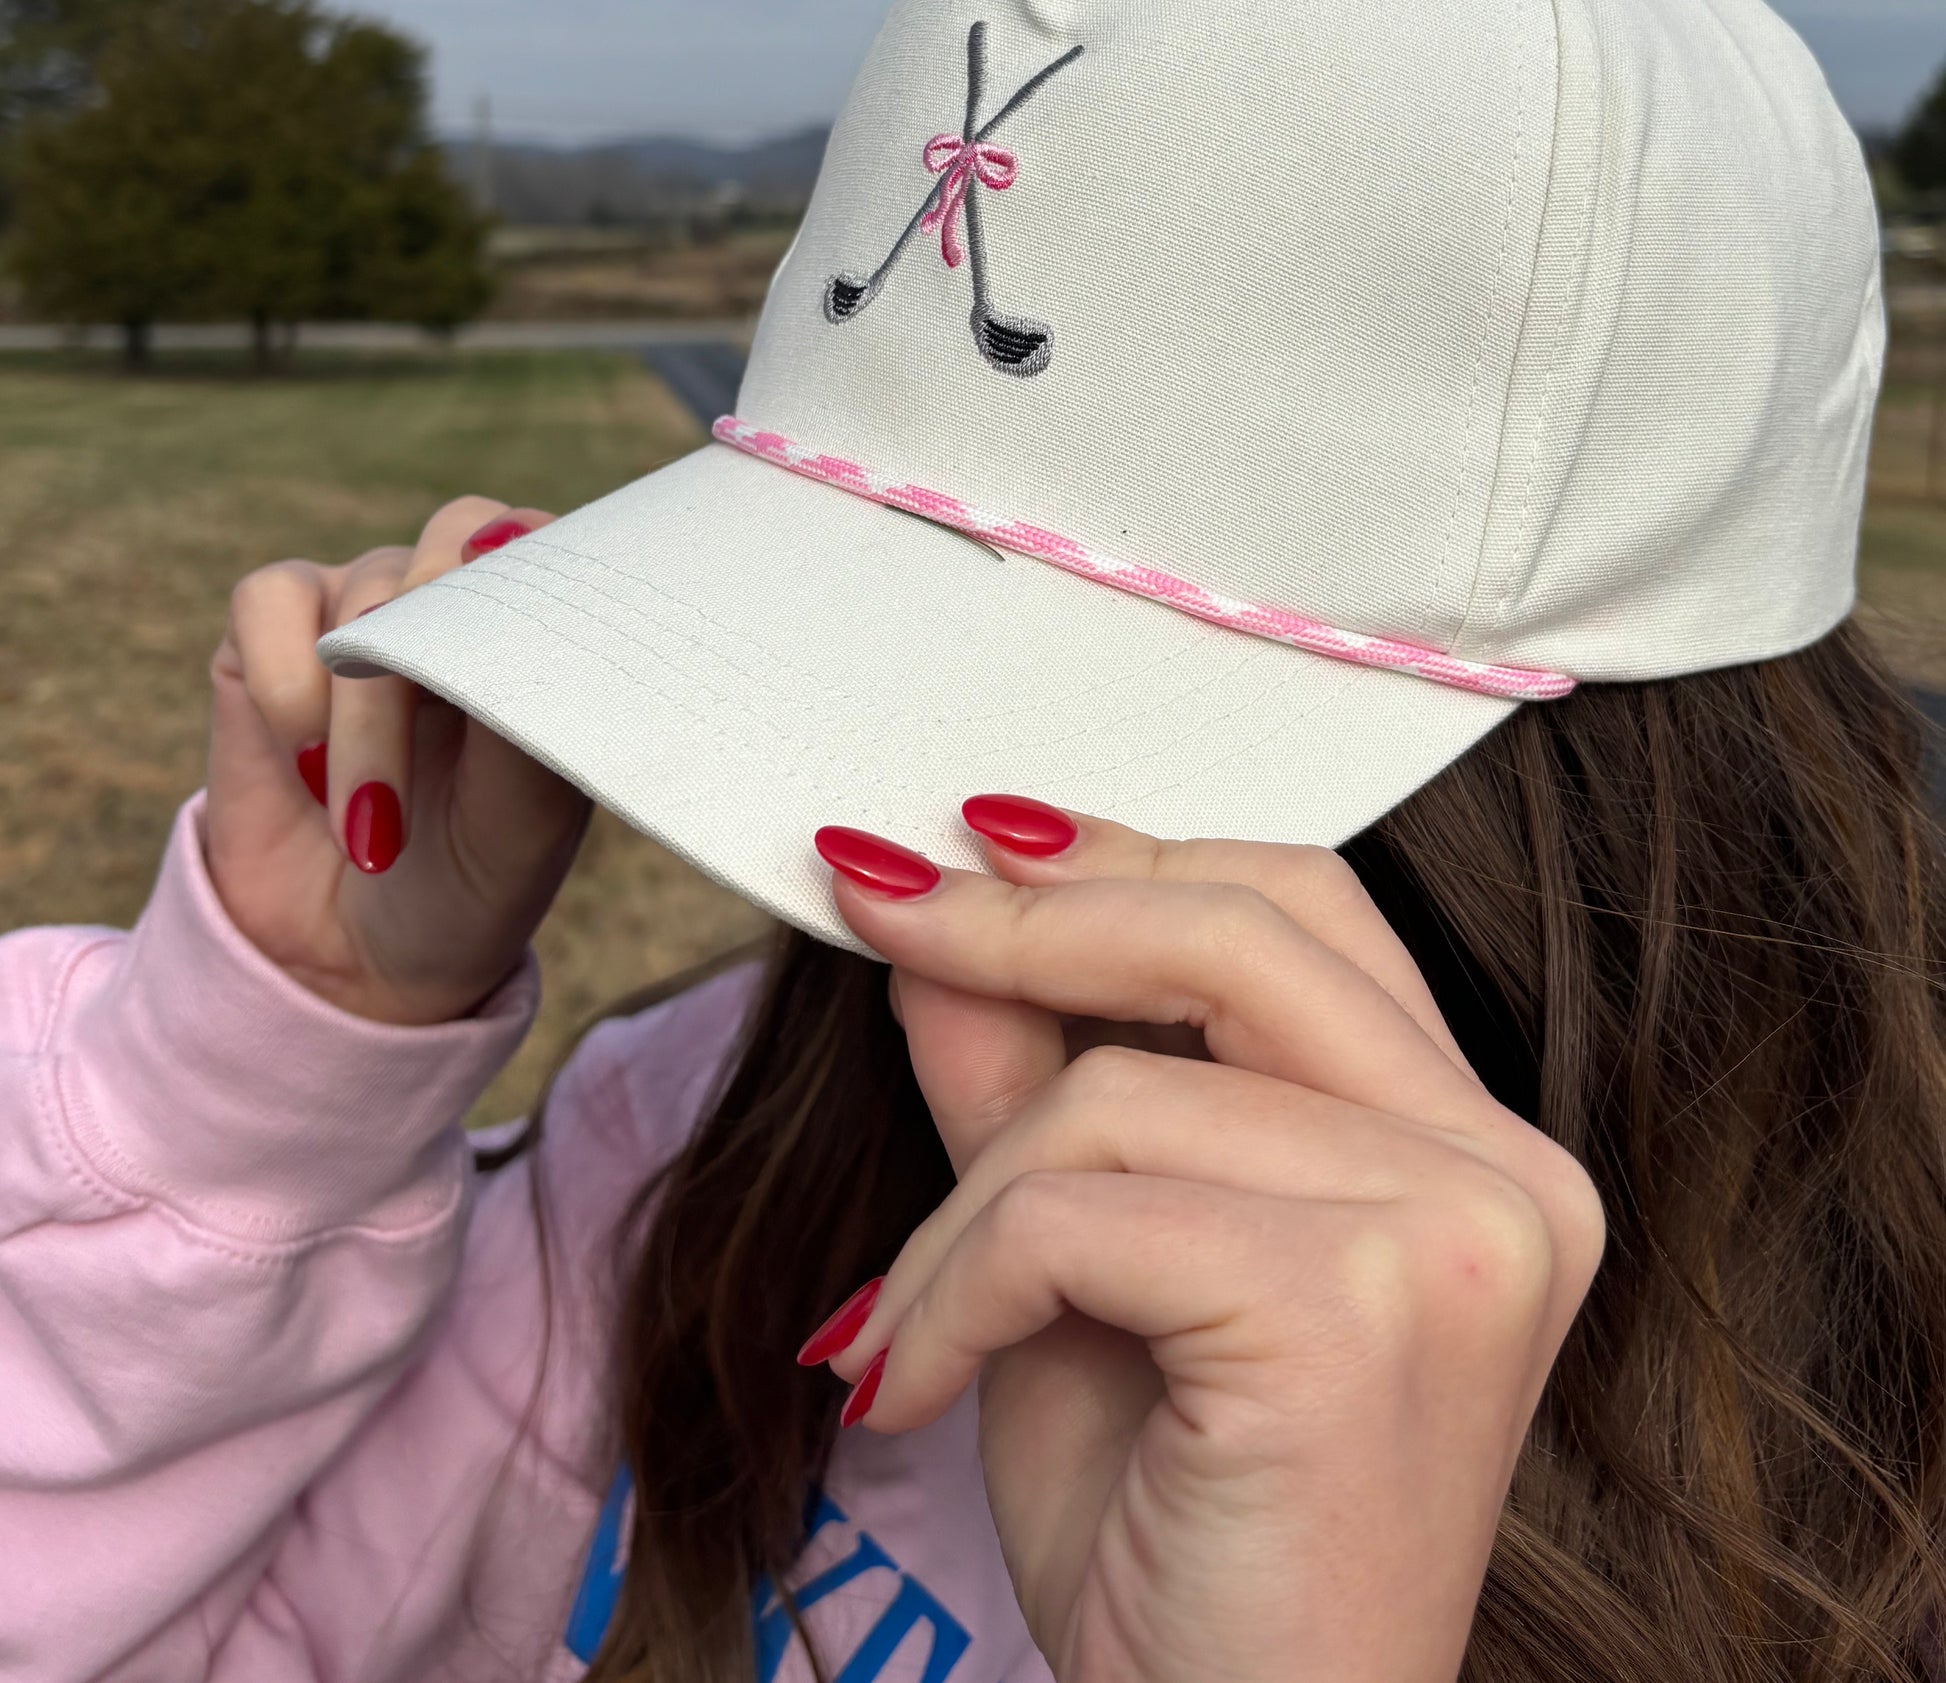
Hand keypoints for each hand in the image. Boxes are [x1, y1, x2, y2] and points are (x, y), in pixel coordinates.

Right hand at [204, 499, 590, 1025]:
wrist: (357, 960)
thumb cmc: (472, 878)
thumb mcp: (524, 816)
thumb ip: (524, 712)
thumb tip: (515, 606)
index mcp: (536, 628)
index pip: (549, 538)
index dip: (530, 565)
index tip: (518, 632)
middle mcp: (453, 596)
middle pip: (454, 543)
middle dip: (439, 655)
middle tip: (438, 745)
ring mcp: (361, 606)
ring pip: (363, 590)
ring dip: (363, 718)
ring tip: (372, 822)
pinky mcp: (270, 633)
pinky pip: (270, 599)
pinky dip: (286, 684)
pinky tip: (306, 768)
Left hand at [808, 805, 1604, 1682]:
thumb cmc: (1180, 1560)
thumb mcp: (1084, 1275)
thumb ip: (1031, 1087)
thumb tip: (940, 921)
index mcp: (1479, 1155)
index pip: (1308, 914)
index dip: (1130, 860)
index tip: (971, 846)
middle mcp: (1508, 1178)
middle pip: (1241, 931)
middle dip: (1028, 918)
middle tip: (880, 911)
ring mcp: (1456, 1239)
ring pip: (1122, 1091)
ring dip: (963, 1208)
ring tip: (903, 1329)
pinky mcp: (1356, 1311)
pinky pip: (1077, 1213)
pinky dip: (957, 1288)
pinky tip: (913, 1384)